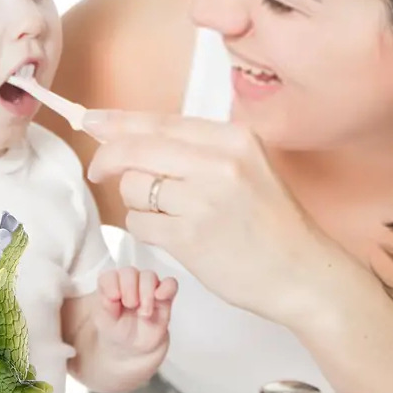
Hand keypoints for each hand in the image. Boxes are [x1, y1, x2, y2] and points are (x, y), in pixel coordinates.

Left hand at [85, 111, 326, 327]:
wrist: (302, 271)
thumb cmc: (271, 220)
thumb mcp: (247, 165)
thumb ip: (199, 149)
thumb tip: (133, 138)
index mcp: (233, 138)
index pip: (160, 121)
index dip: (118, 120)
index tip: (90, 120)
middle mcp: (219, 162)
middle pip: (137, 149)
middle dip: (108, 159)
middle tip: (98, 171)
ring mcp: (203, 201)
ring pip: (133, 187)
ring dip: (136, 200)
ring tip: (167, 213)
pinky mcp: (189, 238)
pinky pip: (138, 223)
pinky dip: (144, 227)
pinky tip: (171, 234)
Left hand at [94, 267, 177, 357]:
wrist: (134, 349)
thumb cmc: (116, 331)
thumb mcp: (103, 322)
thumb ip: (105, 307)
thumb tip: (112, 294)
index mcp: (111, 286)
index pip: (110, 275)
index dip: (112, 283)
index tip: (114, 298)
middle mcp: (129, 283)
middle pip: (130, 272)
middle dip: (129, 289)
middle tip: (129, 306)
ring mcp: (147, 288)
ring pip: (149, 276)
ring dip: (146, 293)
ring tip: (144, 313)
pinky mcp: (164, 297)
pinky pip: (170, 284)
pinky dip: (167, 287)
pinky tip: (160, 297)